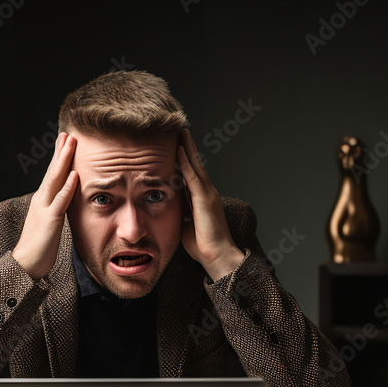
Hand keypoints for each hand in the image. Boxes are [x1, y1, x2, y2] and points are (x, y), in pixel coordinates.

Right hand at [13, 132, 78, 278]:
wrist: (26, 263)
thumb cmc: (39, 246)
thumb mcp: (49, 223)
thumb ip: (56, 209)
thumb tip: (63, 202)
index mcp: (43, 200)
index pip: (52, 175)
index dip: (59, 157)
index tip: (65, 141)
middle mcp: (42, 199)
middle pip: (52, 171)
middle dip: (60, 151)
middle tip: (67, 133)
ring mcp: (45, 208)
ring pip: (55, 179)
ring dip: (63, 160)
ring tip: (70, 143)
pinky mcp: (50, 220)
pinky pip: (60, 200)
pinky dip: (67, 186)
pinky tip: (74, 174)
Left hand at [177, 129, 244, 280]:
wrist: (217, 256)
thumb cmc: (203, 246)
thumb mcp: (187, 225)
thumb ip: (181, 214)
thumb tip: (170, 210)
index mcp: (202, 199)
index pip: (192, 174)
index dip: (184, 160)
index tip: (176, 146)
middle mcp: (206, 193)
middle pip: (195, 164)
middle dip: (187, 147)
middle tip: (179, 130)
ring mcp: (207, 194)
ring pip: (195, 165)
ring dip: (187, 148)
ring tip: (180, 132)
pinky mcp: (204, 199)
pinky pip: (193, 177)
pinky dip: (186, 162)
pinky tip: (179, 150)